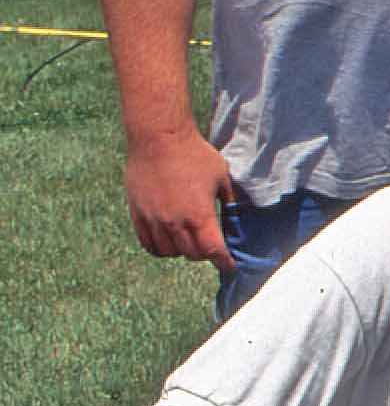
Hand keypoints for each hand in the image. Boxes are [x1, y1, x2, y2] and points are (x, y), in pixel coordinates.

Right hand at [124, 126, 235, 271]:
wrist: (159, 138)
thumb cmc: (195, 155)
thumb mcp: (222, 177)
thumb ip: (229, 201)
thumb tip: (236, 218)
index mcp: (200, 215)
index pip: (213, 251)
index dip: (224, 262)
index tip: (229, 266)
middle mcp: (175, 222)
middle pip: (192, 254)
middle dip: (205, 254)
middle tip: (211, 247)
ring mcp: (154, 219)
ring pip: (169, 252)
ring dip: (182, 251)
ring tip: (189, 241)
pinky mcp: (137, 213)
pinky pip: (147, 243)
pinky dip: (160, 248)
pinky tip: (168, 242)